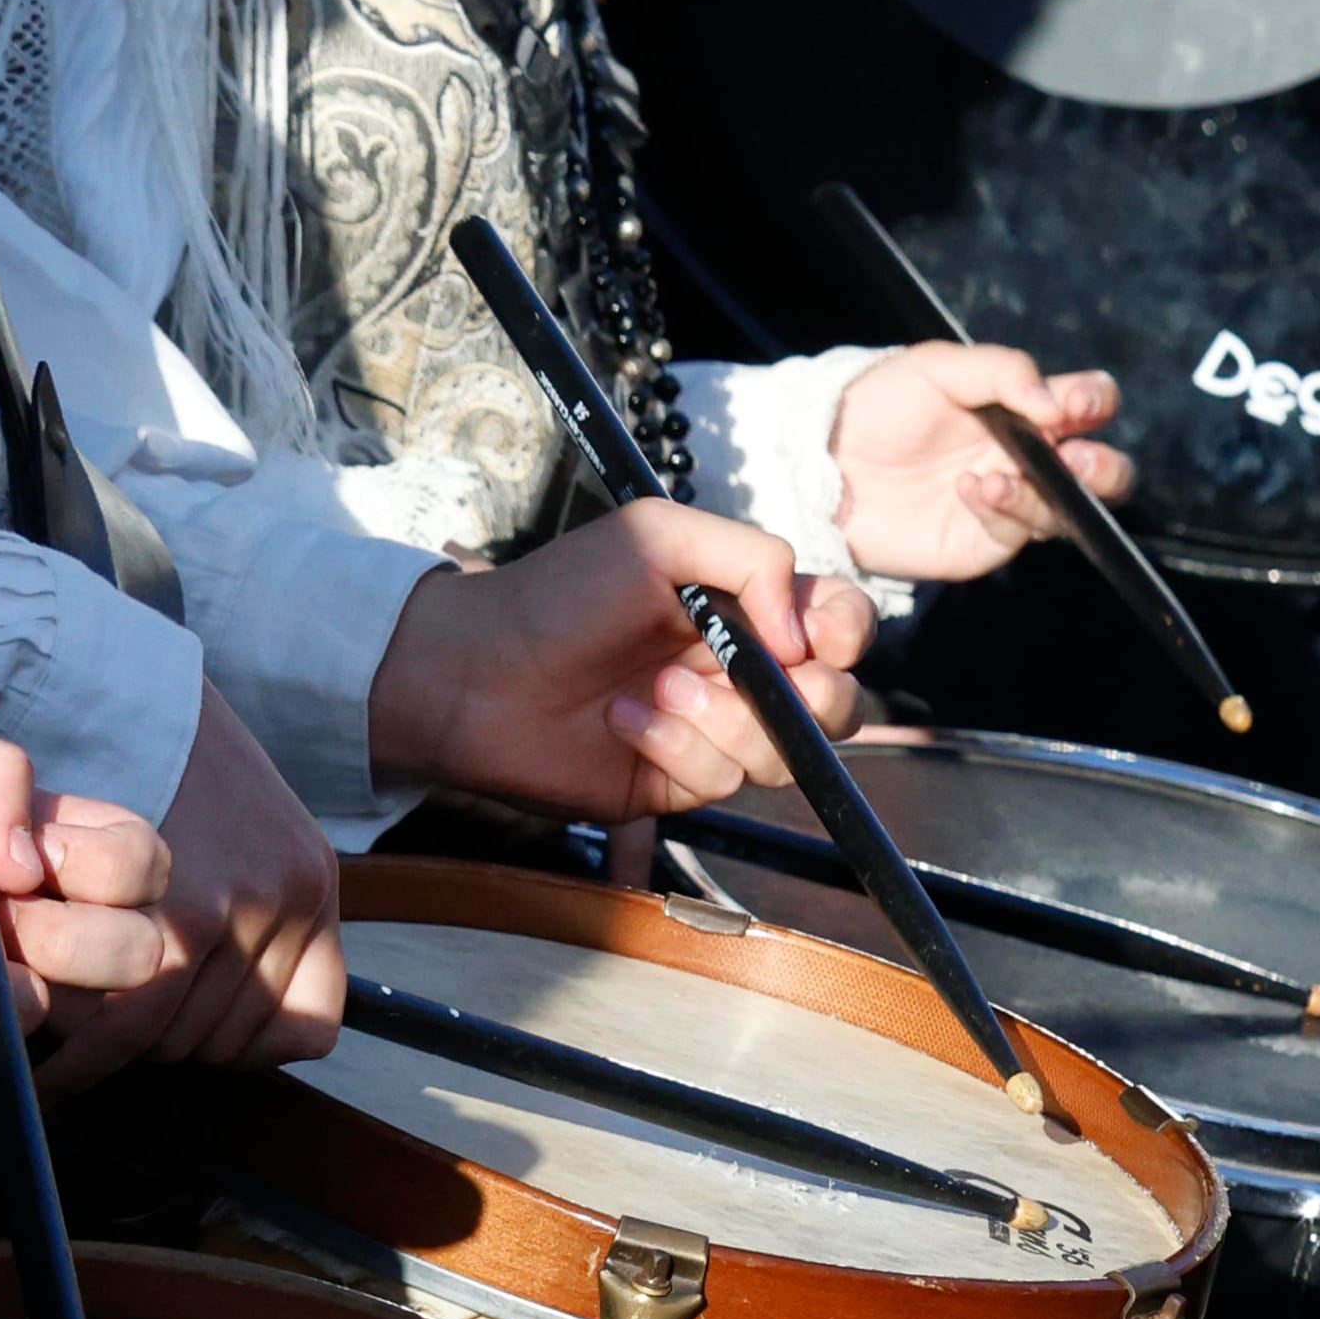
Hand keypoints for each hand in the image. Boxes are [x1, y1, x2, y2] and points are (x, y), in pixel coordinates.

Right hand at [30, 687, 347, 1085]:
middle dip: (163, 1040)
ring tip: (66, 1020)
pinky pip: (139, 1021)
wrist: (124, 689)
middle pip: (229, 1039)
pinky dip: (87, 1056)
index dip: (243, 1042)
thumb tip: (227, 1045)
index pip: (307, 1028)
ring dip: (115, 1041)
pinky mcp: (187, 915)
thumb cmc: (166, 771)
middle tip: (103, 1017)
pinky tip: (54, 1068)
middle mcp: (293, 904)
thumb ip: (252, 927)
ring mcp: (248, 912)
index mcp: (314, 888)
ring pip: (181, 1038)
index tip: (186, 1026)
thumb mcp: (246, 836)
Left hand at [373, 499, 869, 818]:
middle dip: (807, 696)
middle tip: (746, 674)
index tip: (811, 637)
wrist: (475, 672)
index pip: (839, 622)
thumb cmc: (558, 595)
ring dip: (724, 721)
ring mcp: (714, 730)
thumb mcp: (658, 537)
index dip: (844, 632)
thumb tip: (803, 630)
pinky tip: (623, 721)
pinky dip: (677, 749)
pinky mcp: (680, 780)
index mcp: (745, 605)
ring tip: (653, 690)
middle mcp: (740, 670)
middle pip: (836, 701)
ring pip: (784, 751)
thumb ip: (751, 557)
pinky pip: (722, 780)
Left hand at [828, 344, 1124, 582]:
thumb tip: (1055, 402)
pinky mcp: (986, 540)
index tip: (1075, 403)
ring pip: (1070, 510)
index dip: (1095, 401)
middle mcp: (1031, 457)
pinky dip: (1004, 512)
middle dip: (1105, 467)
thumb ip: (1002, 371)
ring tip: (994, 477)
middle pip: (1105, 470)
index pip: (1090, 403)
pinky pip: (1018, 533)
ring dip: (1047, 494)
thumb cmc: (882, 403)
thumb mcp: (938, 367)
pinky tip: (970, 491)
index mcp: (1029, 407)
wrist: (826, 458)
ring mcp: (1013, 502)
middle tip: (1077, 460)